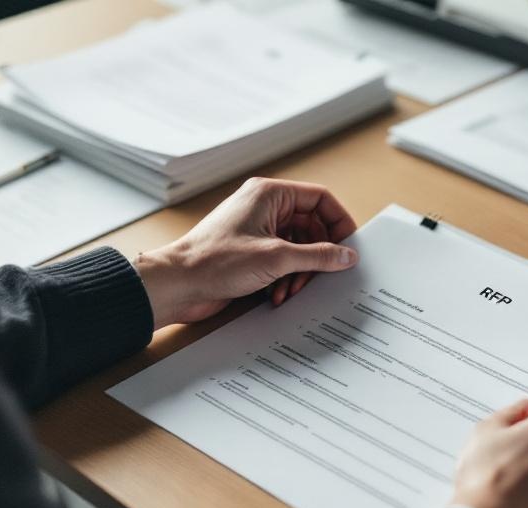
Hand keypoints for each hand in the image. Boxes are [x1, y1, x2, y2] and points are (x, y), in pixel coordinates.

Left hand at [134, 177, 357, 328]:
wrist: (177, 285)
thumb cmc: (215, 262)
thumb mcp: (277, 258)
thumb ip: (318, 255)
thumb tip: (347, 255)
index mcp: (270, 195)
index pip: (320, 199)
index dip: (339, 222)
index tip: (351, 247)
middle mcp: (265, 208)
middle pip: (312, 226)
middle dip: (318, 255)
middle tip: (323, 275)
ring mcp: (258, 230)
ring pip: (299, 247)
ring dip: (301, 271)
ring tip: (292, 289)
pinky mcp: (251, 252)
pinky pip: (284, 261)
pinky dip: (287, 278)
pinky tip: (279, 294)